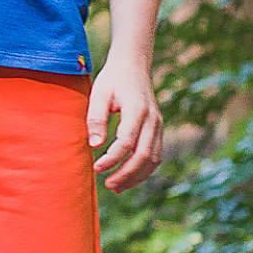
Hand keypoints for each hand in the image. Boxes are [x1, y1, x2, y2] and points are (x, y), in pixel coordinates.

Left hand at [88, 56, 161, 191]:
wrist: (133, 65)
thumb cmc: (112, 80)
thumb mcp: (99, 94)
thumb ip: (96, 119)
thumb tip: (94, 145)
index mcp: (136, 109)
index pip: (127, 142)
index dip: (112, 159)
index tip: (96, 168)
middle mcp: (152, 119)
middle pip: (144, 155)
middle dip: (126, 174)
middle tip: (107, 185)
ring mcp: (158, 125)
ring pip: (153, 159)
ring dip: (136, 176)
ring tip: (116, 187)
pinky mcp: (158, 129)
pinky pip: (155, 155)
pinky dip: (143, 170)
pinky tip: (128, 178)